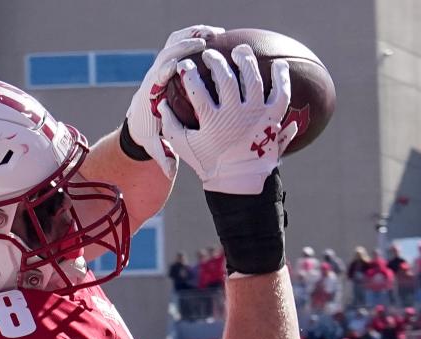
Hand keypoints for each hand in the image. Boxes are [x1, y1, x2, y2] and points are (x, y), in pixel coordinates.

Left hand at [125, 24, 223, 171]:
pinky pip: (180, 41)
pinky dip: (195, 34)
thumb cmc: (149, 135)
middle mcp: (154, 76)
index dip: (166, 69)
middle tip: (205, 43)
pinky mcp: (169, 60)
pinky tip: (216, 36)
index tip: (178, 65)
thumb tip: (170, 173)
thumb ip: (163, 157)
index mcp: (151, 94)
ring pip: (173, 41)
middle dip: (184, 45)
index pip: (157, 77)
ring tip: (215, 34)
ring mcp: (161, 65)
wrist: (139, 124)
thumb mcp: (155, 147)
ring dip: (192, 34)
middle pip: (167, 52)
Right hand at [158, 45, 296, 193]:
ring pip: (252, 77)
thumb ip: (171, 126)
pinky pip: (280, 91)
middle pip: (225, 77)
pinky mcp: (272, 117)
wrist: (239, 183)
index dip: (188, 73)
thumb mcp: (185, 148)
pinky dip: (281, 76)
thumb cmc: (210, 164)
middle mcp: (234, 114)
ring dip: (245, 59)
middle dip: (215, 61)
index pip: (196, 89)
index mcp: (211, 121)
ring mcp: (255, 114)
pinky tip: (278, 64)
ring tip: (239, 51)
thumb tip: (161, 104)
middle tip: (210, 54)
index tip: (185, 65)